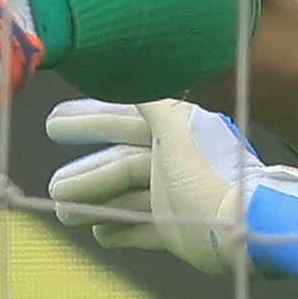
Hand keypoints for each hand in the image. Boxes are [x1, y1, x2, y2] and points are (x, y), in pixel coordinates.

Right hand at [39, 98, 297, 291]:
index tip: (54, 124)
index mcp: (176, 134)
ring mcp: (177, 198)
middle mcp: (175, 163)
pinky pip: (143, 228)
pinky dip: (120, 229)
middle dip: (86, 172)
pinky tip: (97, 232)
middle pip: (121, 164)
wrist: (246, 228)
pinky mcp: (180, 232)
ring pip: (125, 197)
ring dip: (93, 203)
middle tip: (51, 185)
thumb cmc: (210, 174)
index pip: (124, 123)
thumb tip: (128, 66)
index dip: (90, 121)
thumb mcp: (176, 129)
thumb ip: (151, 99)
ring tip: (61, 212)